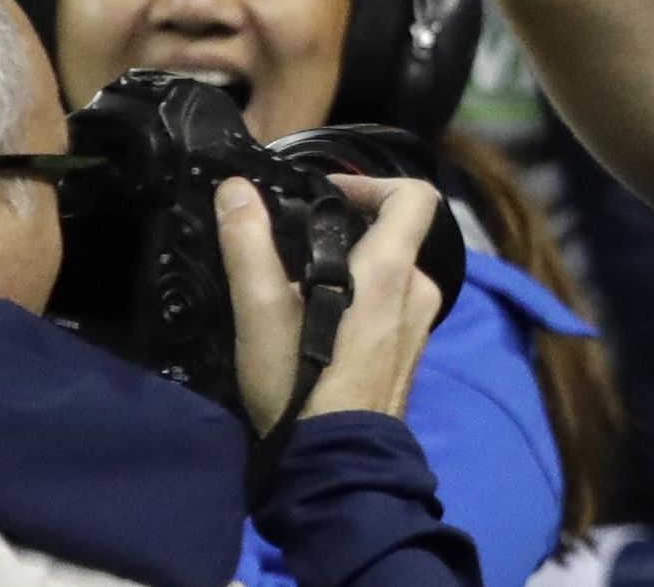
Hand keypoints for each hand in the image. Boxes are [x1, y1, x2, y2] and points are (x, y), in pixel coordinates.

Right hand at [219, 173, 446, 437]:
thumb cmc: (301, 386)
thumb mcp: (262, 314)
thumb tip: (235, 188)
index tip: (327, 195)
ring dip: (354, 270)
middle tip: (298, 245)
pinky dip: (362, 303)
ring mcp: (419, 328)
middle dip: (350, 231)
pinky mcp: (409, 357)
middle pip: (396, 236)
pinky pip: (391, 309)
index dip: (373, 183)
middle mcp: (418, 292)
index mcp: (393, 271)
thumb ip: (249, 246)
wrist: (335, 469)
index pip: (414, 196)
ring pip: (391, 275)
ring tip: (300, 289)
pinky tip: (319, 328)